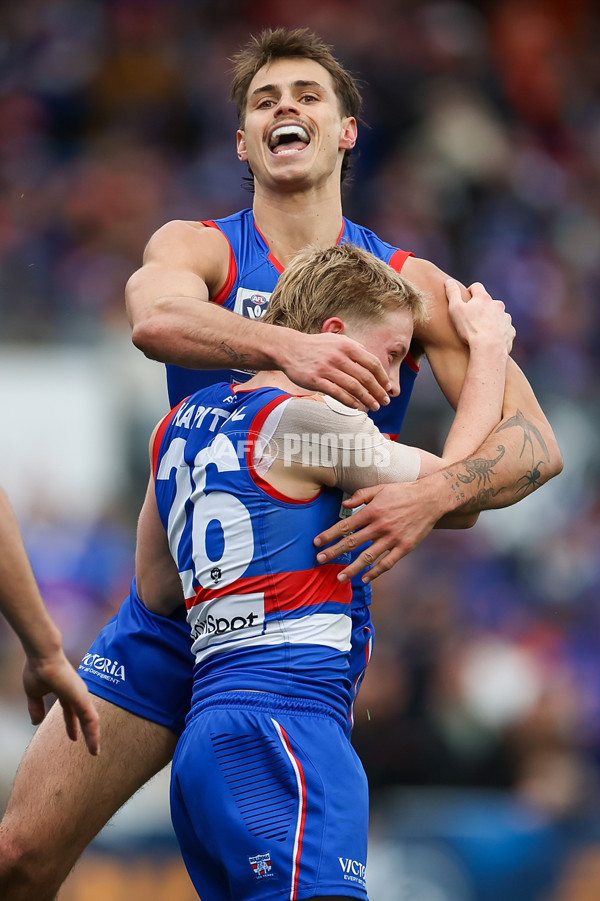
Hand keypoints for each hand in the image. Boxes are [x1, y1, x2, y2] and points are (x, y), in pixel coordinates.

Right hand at [22, 651, 100, 755]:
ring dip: (93, 736)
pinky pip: (91, 719)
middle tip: (92, 747)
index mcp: (65, 692)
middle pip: (84, 717)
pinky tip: (94, 744)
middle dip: (87, 732)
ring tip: (95, 751)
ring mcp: (80, 696)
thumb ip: (36, 707)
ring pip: (90, 720)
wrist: (42, 657)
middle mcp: (76, 694)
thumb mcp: (34, 693)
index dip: (71, 724)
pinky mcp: (82, 698)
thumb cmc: (38, 670)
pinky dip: (93, 732)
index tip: (73, 737)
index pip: (70, 712)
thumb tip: (36, 722)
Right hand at [281, 331, 391, 410]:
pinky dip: (349, 402)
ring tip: (373, 407)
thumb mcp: (337, 340)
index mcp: (347, 346)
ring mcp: (327, 368)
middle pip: (365, 377)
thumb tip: (372, 362)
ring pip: (353, 387)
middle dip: (378, 392)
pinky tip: (357, 407)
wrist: (289, 348)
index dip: (382, 377)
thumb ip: (354, 349)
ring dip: (367, 399)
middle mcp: (338, 356)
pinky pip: (337, 393)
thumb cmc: (315, 346)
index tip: (387, 388)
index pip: (372, 363)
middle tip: (384, 401)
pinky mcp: (316, 380)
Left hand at [314, 481, 443, 582]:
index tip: (317, 542)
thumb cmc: (404, 492)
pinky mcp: (405, 547)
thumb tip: (344, 505)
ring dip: (352, 568)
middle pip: (352, 543)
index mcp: (372, 511)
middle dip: (334, 552)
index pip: (345, 525)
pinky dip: (376, 572)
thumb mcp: (380, 488)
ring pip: (368, 557)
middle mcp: (380, 526)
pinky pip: (388, 563)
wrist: (431, 499)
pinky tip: (365, 578)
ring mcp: (393, 538)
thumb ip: (361, 495)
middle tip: (319, 560)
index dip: (329, 535)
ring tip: (340, 577)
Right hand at [446, 279, 514, 354]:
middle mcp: (497, 305)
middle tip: (472, 319)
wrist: (488, 348)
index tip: (465, 300)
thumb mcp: (455, 309)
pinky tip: (490, 340)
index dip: (469, 291)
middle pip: (488, 302)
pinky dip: (498, 332)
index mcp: (484, 298)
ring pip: (498, 315)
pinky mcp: (510, 331)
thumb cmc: (470, 329)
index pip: (476, 287)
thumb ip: (452, 293)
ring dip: (491, 320)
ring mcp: (506, 318)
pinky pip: (504, 329)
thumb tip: (449, 281)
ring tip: (481, 331)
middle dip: (481, 307)